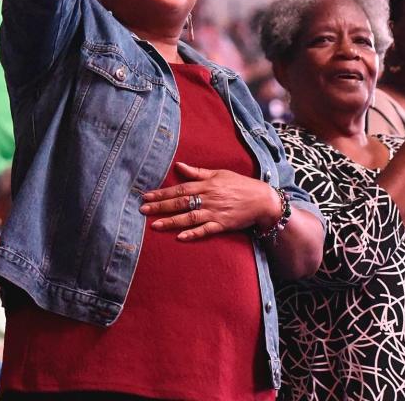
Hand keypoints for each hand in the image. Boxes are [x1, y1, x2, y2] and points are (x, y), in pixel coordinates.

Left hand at [140, 162, 280, 240]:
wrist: (261, 199)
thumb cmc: (239, 184)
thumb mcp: (219, 173)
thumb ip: (198, 172)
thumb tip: (179, 166)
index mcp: (206, 184)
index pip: (179, 188)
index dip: (162, 192)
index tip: (146, 195)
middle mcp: (208, 198)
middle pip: (180, 202)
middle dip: (160, 206)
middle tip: (143, 210)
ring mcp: (214, 212)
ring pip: (189, 217)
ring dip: (171, 221)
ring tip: (155, 225)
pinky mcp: (222, 225)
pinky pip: (205, 230)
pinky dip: (193, 234)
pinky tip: (180, 237)